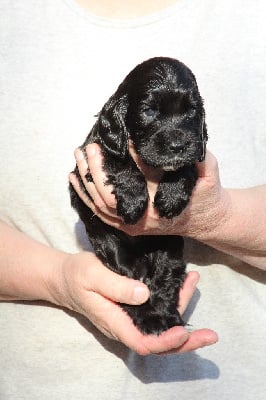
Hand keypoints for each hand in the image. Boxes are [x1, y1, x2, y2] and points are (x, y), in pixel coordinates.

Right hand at [54, 252, 217, 354]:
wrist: (65, 277)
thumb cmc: (76, 276)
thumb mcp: (92, 275)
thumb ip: (116, 286)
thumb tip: (144, 295)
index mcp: (115, 322)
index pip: (144, 342)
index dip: (166, 342)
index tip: (184, 331)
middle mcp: (126, 325)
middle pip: (159, 342)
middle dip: (186, 341)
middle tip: (212, 335)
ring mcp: (130, 318)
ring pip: (161, 325)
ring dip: (182, 310)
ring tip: (193, 282)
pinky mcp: (133, 308)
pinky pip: (156, 312)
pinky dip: (172, 300)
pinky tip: (182, 283)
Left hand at [69, 144, 229, 239]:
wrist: (206, 219)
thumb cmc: (208, 192)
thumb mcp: (210, 171)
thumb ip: (197, 155)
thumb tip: (176, 136)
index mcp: (164, 203)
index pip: (142, 177)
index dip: (132, 157)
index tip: (124, 139)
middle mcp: (145, 217)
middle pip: (111, 195)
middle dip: (96, 170)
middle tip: (91, 146)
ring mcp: (134, 224)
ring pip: (101, 205)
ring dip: (86, 181)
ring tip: (79, 156)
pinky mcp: (129, 226)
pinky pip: (101, 213)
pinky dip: (85, 196)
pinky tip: (76, 178)